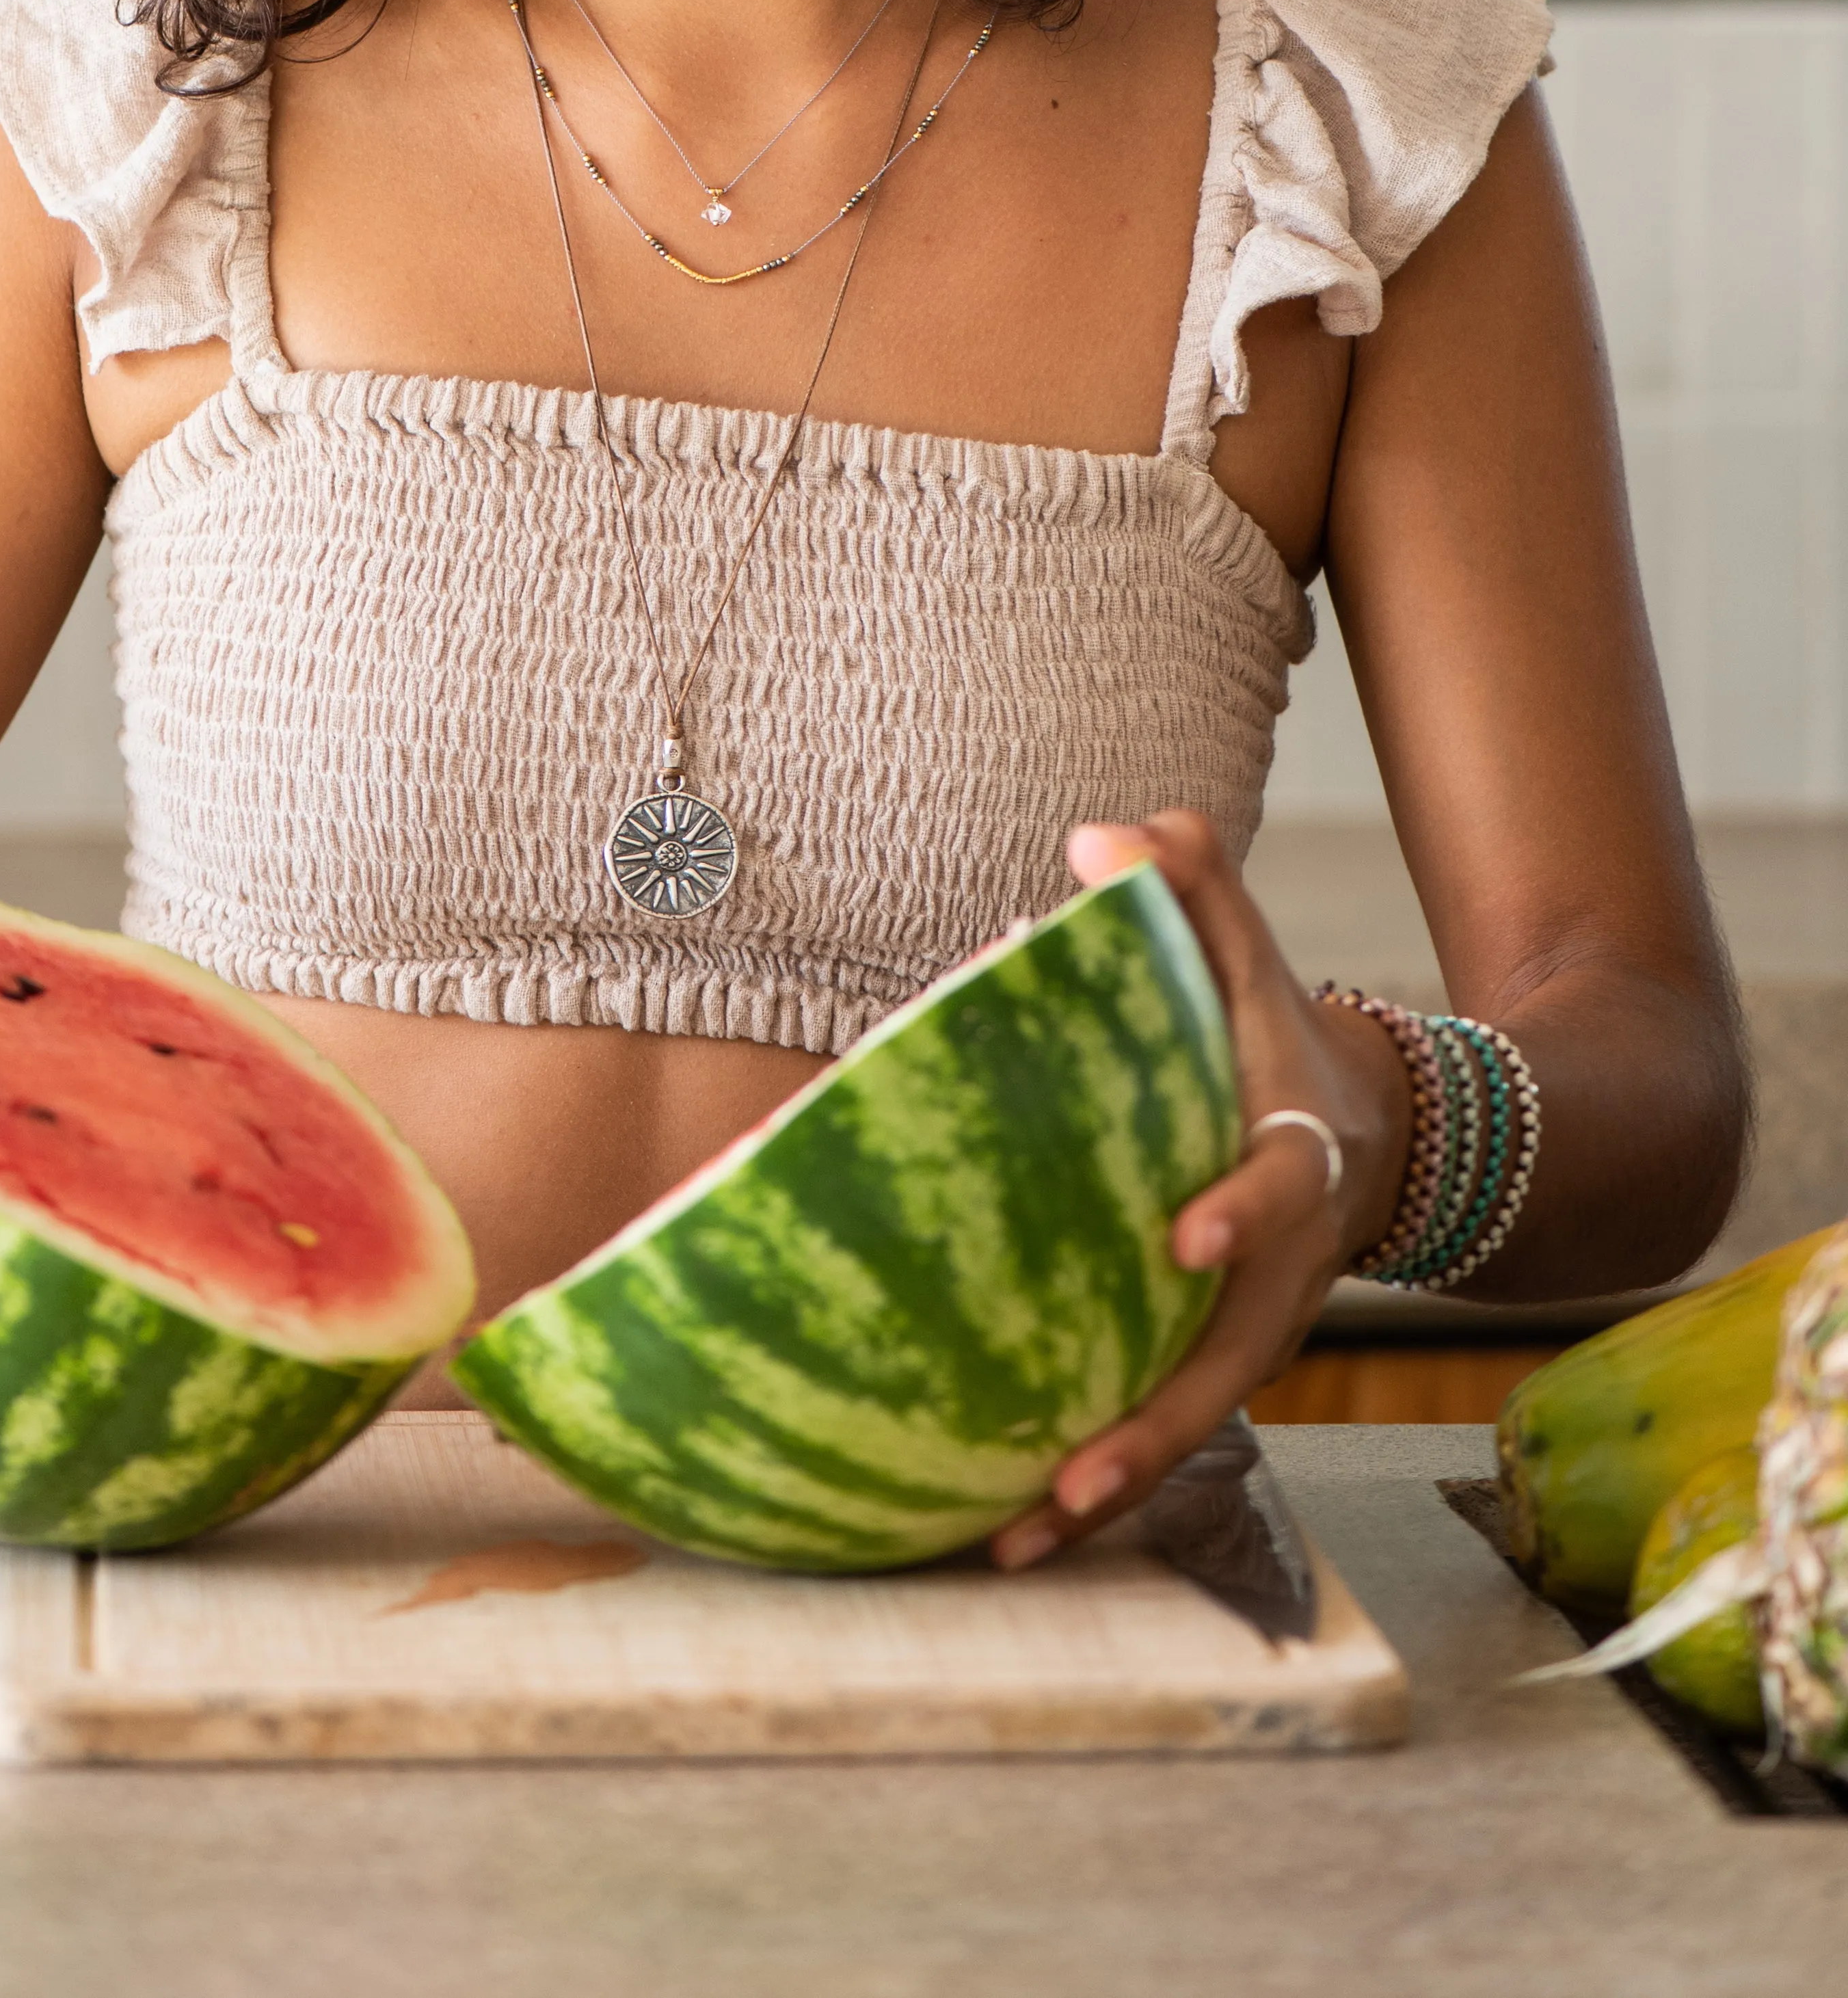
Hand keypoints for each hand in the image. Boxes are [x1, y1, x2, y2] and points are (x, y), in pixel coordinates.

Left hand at [988, 808, 1412, 1570]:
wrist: (1369, 1137)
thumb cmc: (1277, 1034)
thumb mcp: (1252, 953)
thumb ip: (1194, 886)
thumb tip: (1101, 836)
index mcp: (1291, 1165)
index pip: (1273, 1191)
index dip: (1236, 1215)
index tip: (1182, 1238)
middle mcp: (1278, 1272)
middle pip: (1225, 1366)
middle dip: (1154, 1428)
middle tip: (1075, 1473)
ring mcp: (1248, 1333)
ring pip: (1186, 1427)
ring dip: (1109, 1486)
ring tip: (1015, 1535)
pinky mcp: (1211, 1366)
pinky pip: (1155, 1430)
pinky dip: (1094, 1482)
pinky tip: (1002, 1528)